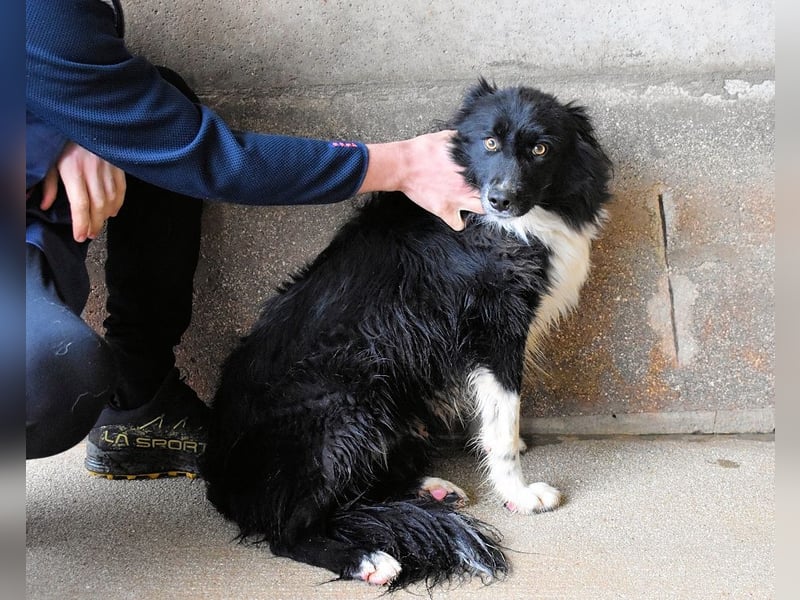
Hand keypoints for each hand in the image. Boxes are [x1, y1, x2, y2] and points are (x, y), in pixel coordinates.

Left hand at [40, 142, 125, 241]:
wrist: (86, 122)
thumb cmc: (65, 143)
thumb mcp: (51, 161)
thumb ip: (49, 184)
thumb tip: (44, 205)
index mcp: (73, 170)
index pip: (80, 204)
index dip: (81, 223)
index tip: (80, 236)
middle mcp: (93, 171)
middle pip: (97, 206)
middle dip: (95, 224)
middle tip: (90, 235)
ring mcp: (108, 169)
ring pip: (111, 200)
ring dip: (106, 216)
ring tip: (100, 226)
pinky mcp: (118, 166)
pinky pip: (121, 190)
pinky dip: (118, 204)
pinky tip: (112, 212)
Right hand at [360, 131, 481, 230]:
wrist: (404, 165)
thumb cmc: (422, 150)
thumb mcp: (446, 137)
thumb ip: (462, 138)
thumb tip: (471, 134)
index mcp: (470, 169)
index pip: (493, 177)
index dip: (495, 179)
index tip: (491, 180)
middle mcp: (467, 186)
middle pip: (491, 196)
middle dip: (492, 195)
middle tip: (487, 194)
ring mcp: (457, 201)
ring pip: (481, 211)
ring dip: (480, 209)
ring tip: (474, 205)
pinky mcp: (443, 211)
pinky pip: (458, 225)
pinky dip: (459, 223)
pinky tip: (457, 217)